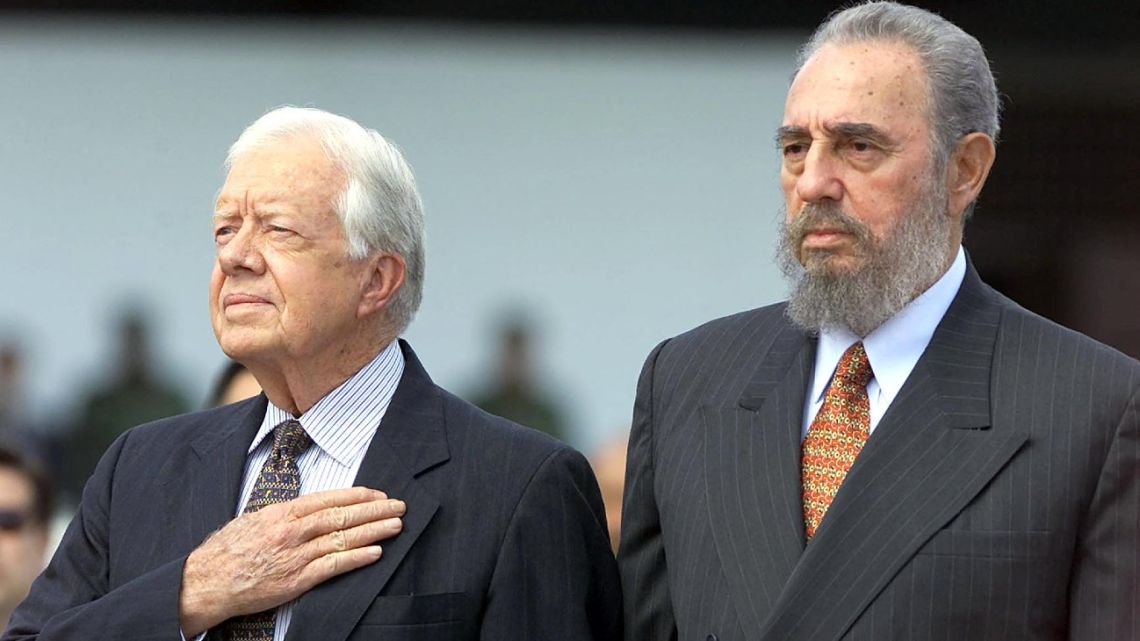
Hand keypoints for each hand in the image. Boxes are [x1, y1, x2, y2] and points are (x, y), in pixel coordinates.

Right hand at [178, 486, 404, 635]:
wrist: (206, 582)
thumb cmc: (227, 551)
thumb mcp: (254, 520)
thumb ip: (284, 514)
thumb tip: (309, 509)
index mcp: (281, 512)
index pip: (328, 499)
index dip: (356, 495)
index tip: (377, 493)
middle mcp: (291, 531)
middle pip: (341, 516)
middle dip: (374, 509)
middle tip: (398, 505)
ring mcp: (295, 555)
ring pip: (342, 538)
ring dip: (373, 530)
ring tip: (395, 525)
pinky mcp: (296, 580)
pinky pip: (333, 566)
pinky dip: (357, 558)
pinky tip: (375, 552)